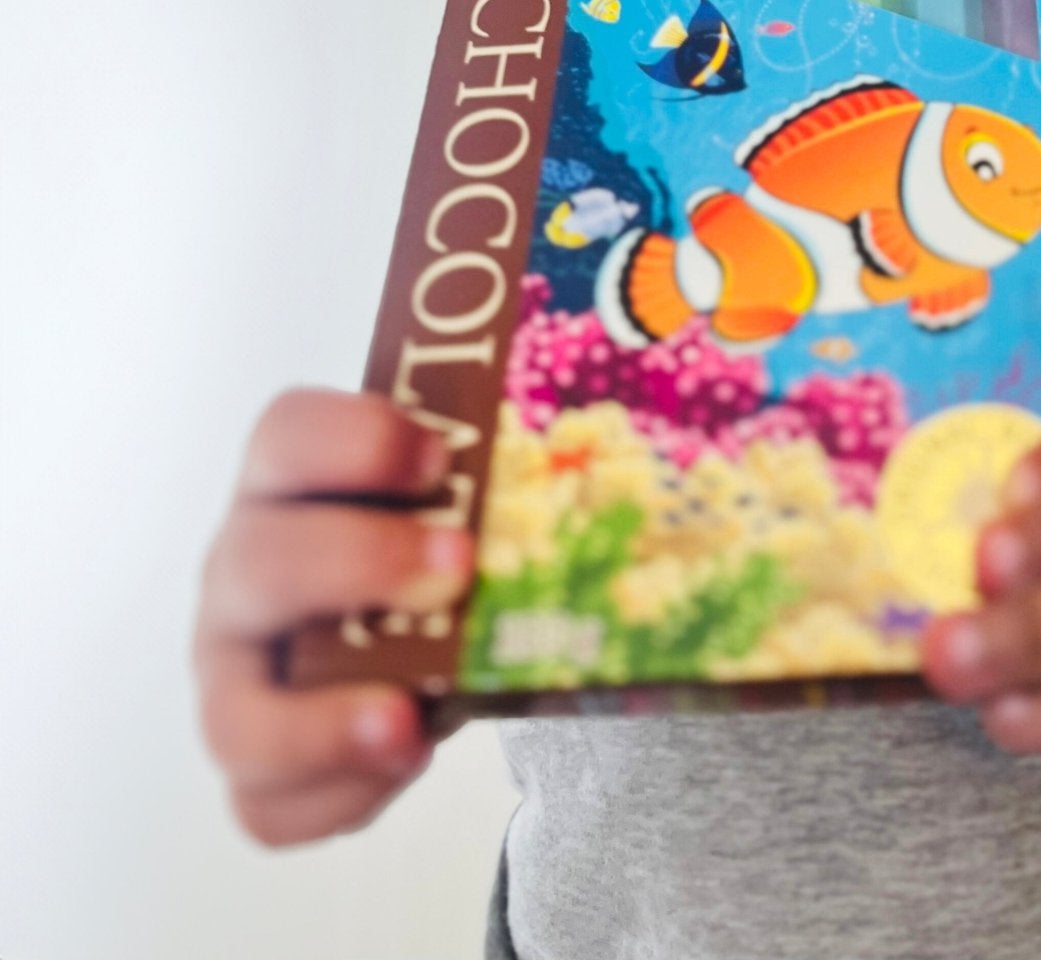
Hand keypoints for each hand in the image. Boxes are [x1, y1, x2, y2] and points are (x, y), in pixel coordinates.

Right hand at [191, 388, 473, 846]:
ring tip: (405, 719)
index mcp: (287, 483)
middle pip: (258, 561)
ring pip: (236, 716)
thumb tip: (607, 467)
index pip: (286, 433)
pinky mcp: (256, 763)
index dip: (355, 440)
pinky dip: (338, 793)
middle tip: (459, 569)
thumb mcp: (454, 497)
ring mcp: (234, 676)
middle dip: (360, 563)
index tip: (441, 457)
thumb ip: (494, 473)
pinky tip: (405, 762)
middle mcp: (243, 573)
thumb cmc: (431, 541)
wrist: (415, 631)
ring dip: (324, 722)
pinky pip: (267, 805)